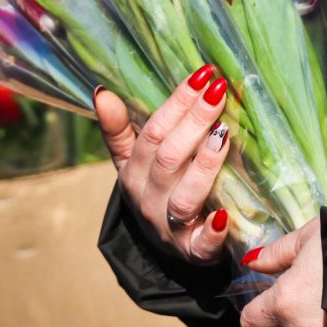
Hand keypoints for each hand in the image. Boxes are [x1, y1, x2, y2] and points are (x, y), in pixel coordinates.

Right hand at [94, 70, 232, 265]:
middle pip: (168, 158)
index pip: (153, 133)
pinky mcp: (193, 253)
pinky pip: (200, 245)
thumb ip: (119, 130)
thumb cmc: (157, 192)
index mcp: (133, 174)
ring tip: (224, 134)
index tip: (203, 74)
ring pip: (184, 197)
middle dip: (194, 121)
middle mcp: (148, 200)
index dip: (177, 102)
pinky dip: (212, 232)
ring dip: (204, 165)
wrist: (169, 249)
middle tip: (219, 91)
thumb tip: (101, 92)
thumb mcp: (133, 162)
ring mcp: (169, 228)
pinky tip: (225, 216)